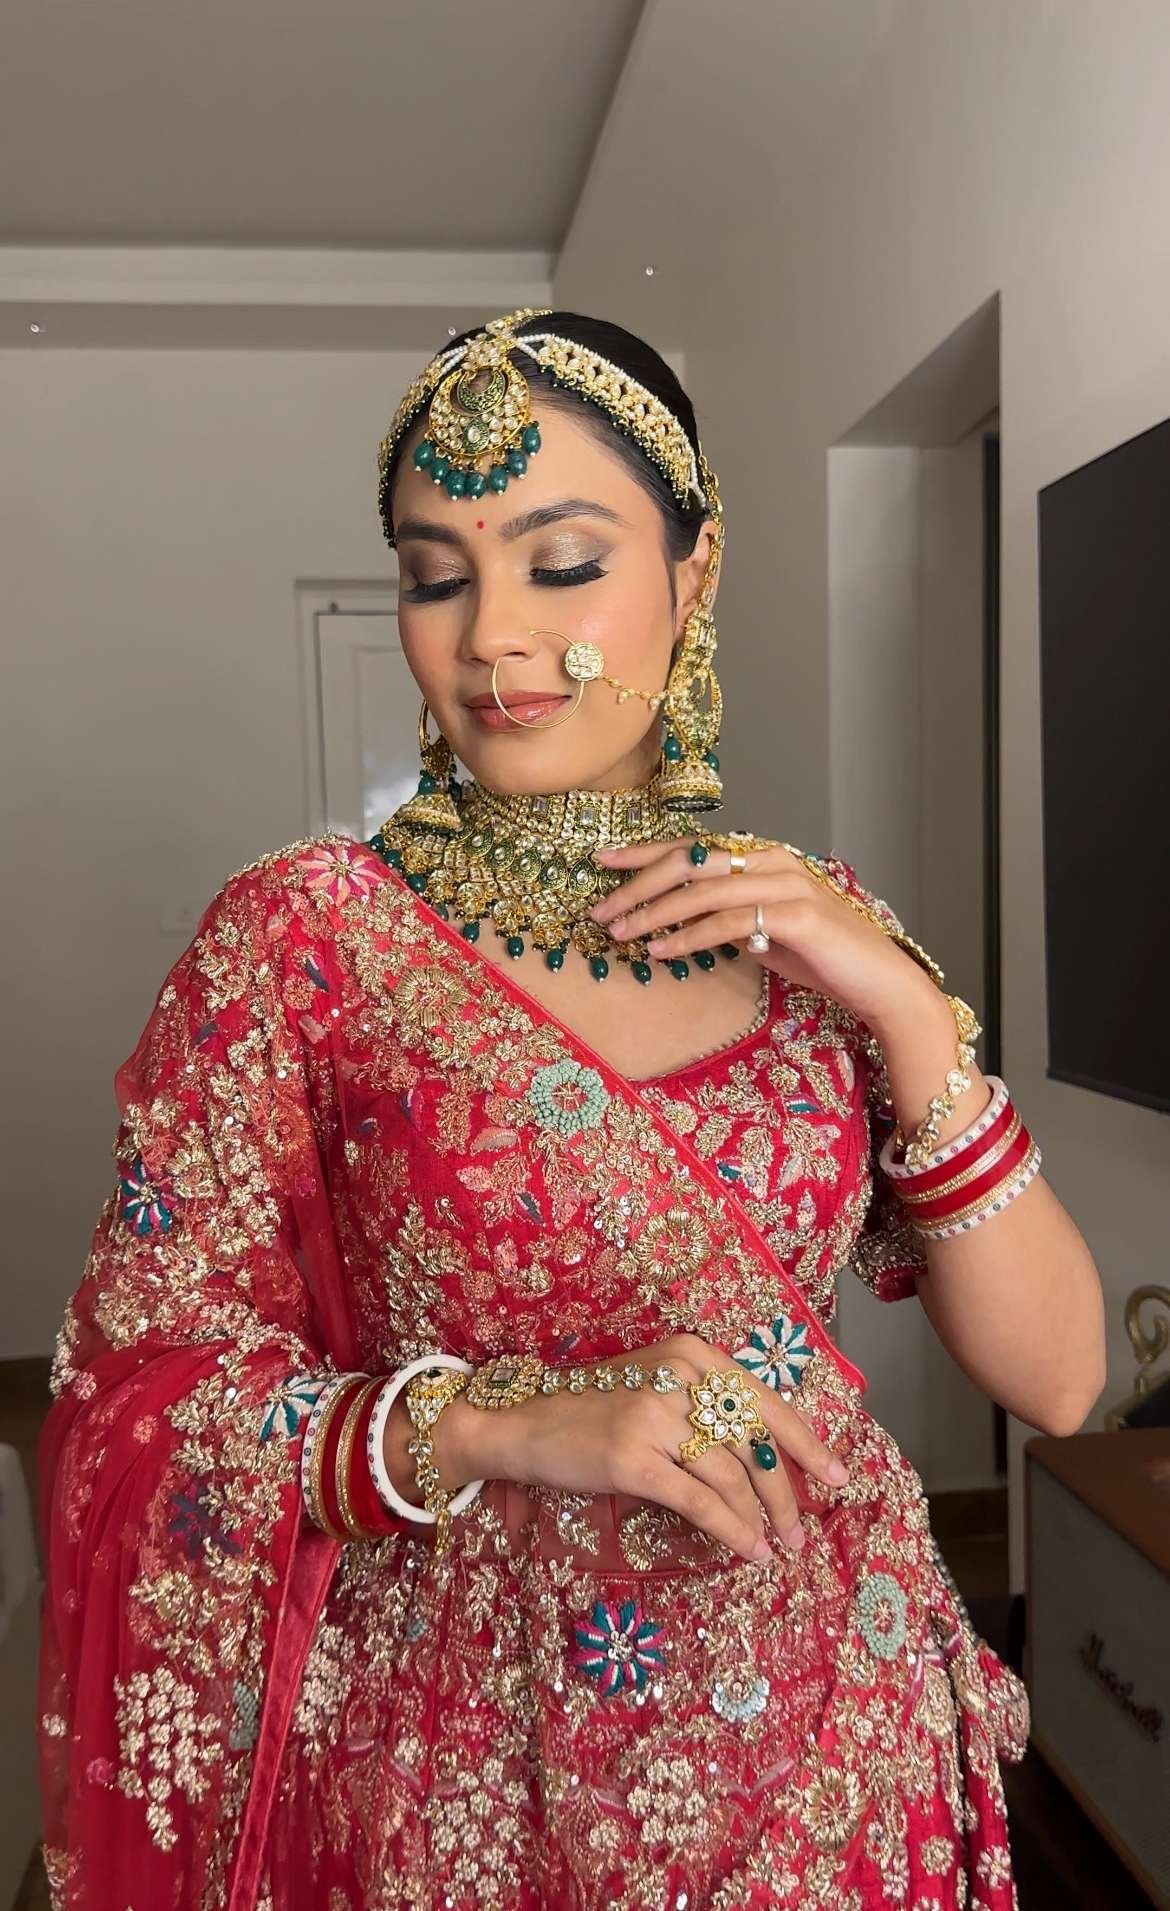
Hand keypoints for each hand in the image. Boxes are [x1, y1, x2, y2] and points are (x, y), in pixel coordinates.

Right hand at [434, 1334, 848, 1560]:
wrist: (527, 1424)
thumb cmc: (597, 1409)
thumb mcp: (658, 1389)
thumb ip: (708, 1409)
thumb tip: (772, 1458)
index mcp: (691, 1354)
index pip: (763, 1400)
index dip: (805, 1442)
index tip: (838, 1476)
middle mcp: (677, 1376)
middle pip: (753, 1440)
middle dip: (786, 1492)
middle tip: (801, 1530)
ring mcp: (653, 1415)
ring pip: (731, 1474)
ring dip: (762, 1518)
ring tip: (777, 1546)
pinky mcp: (633, 1458)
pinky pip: (700, 1500)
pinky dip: (732, 1530)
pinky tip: (748, 1550)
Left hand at [591, 837, 923, 1032]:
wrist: (879, 982)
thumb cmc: (824, 958)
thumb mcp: (765, 931)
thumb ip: (728, 916)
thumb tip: (679, 919)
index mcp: (764, 856)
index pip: (693, 847)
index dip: (644, 853)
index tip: (602, 862)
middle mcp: (773, 861)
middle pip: (689, 862)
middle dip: (637, 885)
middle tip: (600, 910)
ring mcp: (787, 885)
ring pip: (702, 891)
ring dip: (654, 914)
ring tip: (620, 933)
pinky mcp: (796, 916)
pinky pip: (727, 923)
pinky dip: (688, 938)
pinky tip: (661, 952)